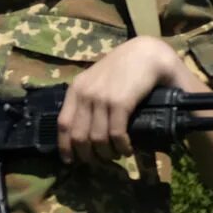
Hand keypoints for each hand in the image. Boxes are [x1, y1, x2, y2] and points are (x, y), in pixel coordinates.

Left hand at [58, 37, 189, 165]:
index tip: (72, 161)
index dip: (66, 147)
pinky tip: (127, 149)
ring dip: (107, 154)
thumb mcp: (100, 82)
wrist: (149, 51)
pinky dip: (121, 147)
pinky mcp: (120, 102)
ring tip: (117, 155)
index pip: (63, 124)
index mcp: (77, 89)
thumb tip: (88, 134)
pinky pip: (115, 134)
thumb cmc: (127, 67)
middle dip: (89, 156)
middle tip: (102, 161)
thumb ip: (92, 102)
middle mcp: (85, 94)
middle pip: (78, 137)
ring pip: (96, 139)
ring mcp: (101, 98)